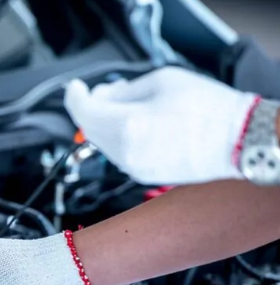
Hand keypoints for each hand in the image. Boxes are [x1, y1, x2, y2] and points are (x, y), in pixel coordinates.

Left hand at [64, 66, 257, 184]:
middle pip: (90, 129)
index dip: (74, 96)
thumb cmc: (208, 109)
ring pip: (103, 143)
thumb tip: (101, 95)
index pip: (83, 111)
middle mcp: (125, 153)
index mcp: (127, 126)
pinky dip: (120, 138)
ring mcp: (134, 168)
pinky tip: (141, 125)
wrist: (238, 139)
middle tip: (107, 92)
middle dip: (93, 109)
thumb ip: (122, 90)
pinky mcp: (143, 176)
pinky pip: (119, 154)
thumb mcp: (161, 81)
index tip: (75, 88)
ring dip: (107, 124)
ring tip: (133, 107)